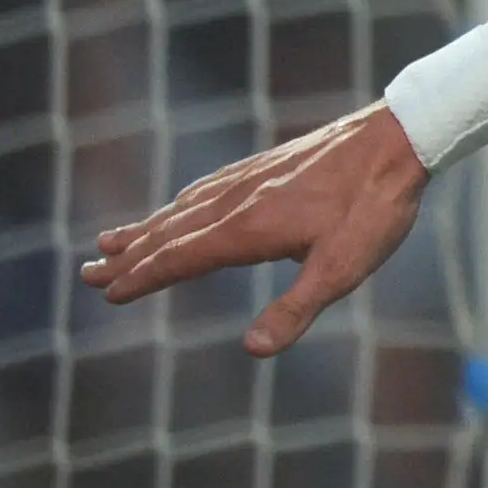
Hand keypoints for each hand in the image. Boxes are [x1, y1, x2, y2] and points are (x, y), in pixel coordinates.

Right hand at [81, 104, 428, 356]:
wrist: (402, 136)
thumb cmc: (376, 206)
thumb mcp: (344, 268)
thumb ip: (296, 309)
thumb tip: (252, 351)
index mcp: (248, 227)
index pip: (180, 258)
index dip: (141, 277)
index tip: (106, 291)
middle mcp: (239, 199)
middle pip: (170, 231)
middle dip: (128, 255)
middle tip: (85, 272)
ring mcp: (252, 177)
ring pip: (186, 207)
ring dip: (147, 227)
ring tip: (112, 239)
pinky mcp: (269, 165)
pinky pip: (210, 187)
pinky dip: (181, 203)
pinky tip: (181, 204)